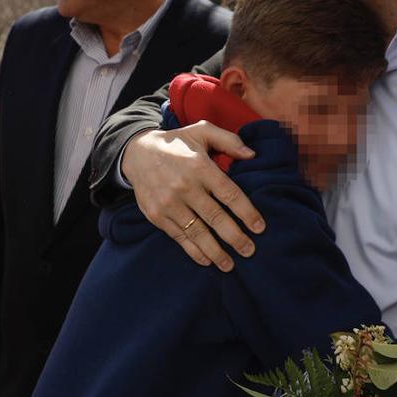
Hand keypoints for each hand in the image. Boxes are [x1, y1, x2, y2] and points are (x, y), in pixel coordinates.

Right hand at [121, 122, 263, 271]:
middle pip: (216, 218)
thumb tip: (252, 155)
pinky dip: (194, 251)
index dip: (246, 213)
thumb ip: (229, 140)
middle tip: (250, 251)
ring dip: (216, 252)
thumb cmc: (177, 143)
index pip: (229, 194)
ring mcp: (169, 203)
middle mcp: (185, 187)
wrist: (137, 153)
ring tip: (230, 265)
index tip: (259, 227)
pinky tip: (207, 260)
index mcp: (200, 166)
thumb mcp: (202, 131)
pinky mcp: (157, 215)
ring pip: (197, 233)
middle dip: (235, 238)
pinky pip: (179, 237)